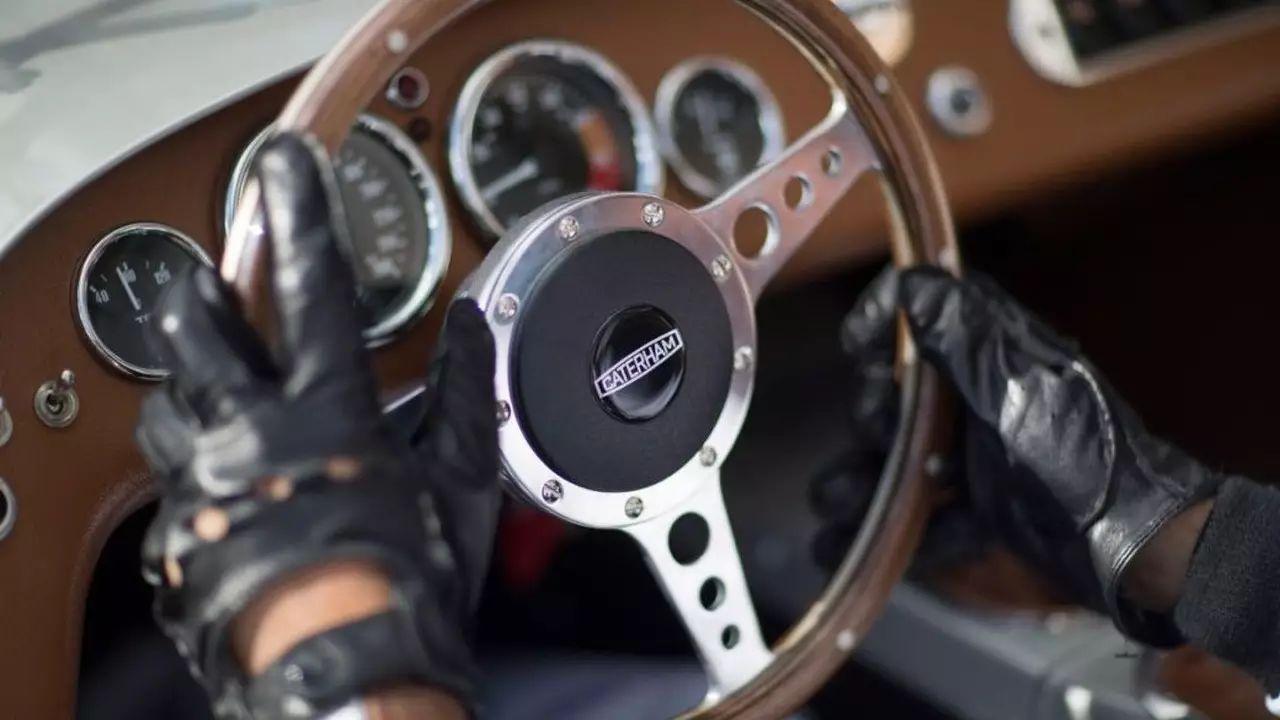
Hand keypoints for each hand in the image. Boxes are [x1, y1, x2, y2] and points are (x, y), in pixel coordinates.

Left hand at [135, 133, 498, 718]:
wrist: (351, 672)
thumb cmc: (411, 578)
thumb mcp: (461, 479)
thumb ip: (464, 393)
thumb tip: (474, 326)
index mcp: (327, 408)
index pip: (312, 285)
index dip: (302, 213)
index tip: (285, 165)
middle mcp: (251, 432)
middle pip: (196, 329)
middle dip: (198, 293)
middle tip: (209, 287)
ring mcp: (203, 483)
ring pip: (161, 403)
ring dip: (186, 388)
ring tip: (212, 393)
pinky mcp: (176, 533)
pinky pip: (160, 480)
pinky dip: (184, 465)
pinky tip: (213, 477)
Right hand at [815, 265, 1220, 645]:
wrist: (1139, 549)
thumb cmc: (1082, 461)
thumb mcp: (1018, 391)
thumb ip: (963, 338)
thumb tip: (912, 282)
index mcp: (997, 358)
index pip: (930, 313)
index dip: (884, 320)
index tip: (856, 347)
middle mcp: (986, 399)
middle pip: (904, 394)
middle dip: (873, 417)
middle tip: (877, 436)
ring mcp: (987, 455)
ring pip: (907, 461)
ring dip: (866, 483)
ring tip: (836, 508)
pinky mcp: (991, 507)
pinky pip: (933, 517)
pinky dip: (900, 535)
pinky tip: (860, 549)